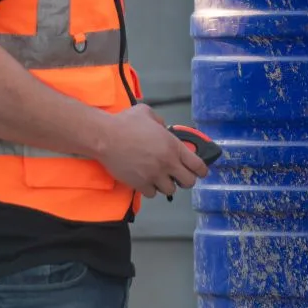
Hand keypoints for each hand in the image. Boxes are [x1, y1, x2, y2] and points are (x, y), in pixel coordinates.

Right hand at [95, 105, 209, 197]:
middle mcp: (167, 163)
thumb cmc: (125, 122)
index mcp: (172, 145)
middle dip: (186, 180)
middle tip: (179, 176)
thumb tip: (163, 128)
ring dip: (166, 184)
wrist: (105, 137)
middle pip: (188, 182)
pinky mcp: (140, 184)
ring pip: (170, 190)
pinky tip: (145, 180)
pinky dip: (150, 189)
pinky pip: (152, 193)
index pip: (197, 164)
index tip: (201, 172)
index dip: (202, 170)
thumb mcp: (148, 113)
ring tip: (159, 177)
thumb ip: (160, 122)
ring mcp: (154, 175)